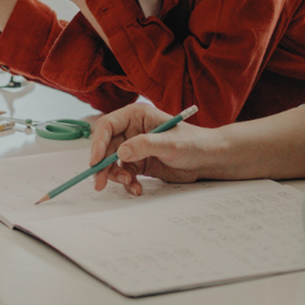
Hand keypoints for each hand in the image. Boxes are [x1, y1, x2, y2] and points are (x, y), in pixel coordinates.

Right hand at [87, 104, 223, 195]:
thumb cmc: (194, 143)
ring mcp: (134, 148)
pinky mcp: (139, 163)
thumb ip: (145, 145)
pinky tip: (137, 189)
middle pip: (105, 147)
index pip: (107, 126)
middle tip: (100, 183)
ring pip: (112, 163)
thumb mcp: (170, 143)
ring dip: (116, 176)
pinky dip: (127, 183)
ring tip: (130, 183)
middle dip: (103, 166)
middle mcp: (132, 130)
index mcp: (136, 116)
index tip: (96, 161)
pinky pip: (124, 174)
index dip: (98, 143)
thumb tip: (121, 153)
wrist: (208, 159)